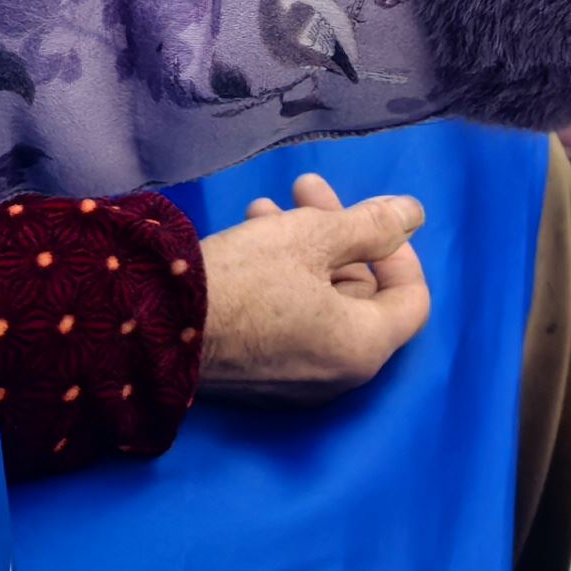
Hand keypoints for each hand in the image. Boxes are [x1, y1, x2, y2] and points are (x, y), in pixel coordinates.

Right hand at [198, 173, 431, 403]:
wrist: (156, 329)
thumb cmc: (247, 280)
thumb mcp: (313, 236)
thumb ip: (372, 225)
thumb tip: (413, 213)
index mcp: (364, 347)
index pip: (411, 298)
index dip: (398, 249)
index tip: (367, 216)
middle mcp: (339, 375)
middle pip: (362, 294)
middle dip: (339, 234)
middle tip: (308, 189)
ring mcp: (297, 382)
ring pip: (322, 302)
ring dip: (305, 247)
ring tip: (270, 204)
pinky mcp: (260, 376)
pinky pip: (292, 322)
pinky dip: (284, 280)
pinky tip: (252, 234)